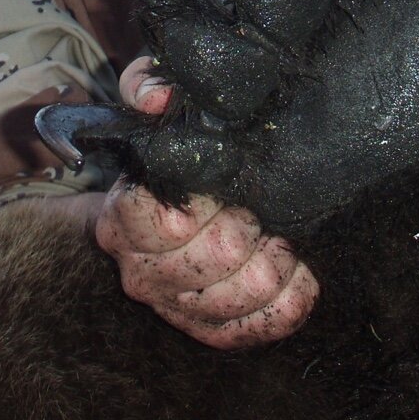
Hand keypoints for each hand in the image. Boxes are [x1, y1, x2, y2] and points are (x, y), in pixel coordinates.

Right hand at [93, 56, 318, 349]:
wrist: (164, 210)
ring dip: (276, 261)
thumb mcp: (149, 105)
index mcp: (123, 220)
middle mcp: (141, 272)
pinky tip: (296, 270)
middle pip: (218, 256)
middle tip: (260, 208)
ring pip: (244, 294)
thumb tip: (160, 98)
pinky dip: (292, 297)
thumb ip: (146, 86)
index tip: (224, 183)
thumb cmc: (167, 155)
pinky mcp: (211, 333)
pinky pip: (264, 325)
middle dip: (252, 226)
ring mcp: (175, 308)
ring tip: (279, 237)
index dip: (209, 200)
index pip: (168, 220)